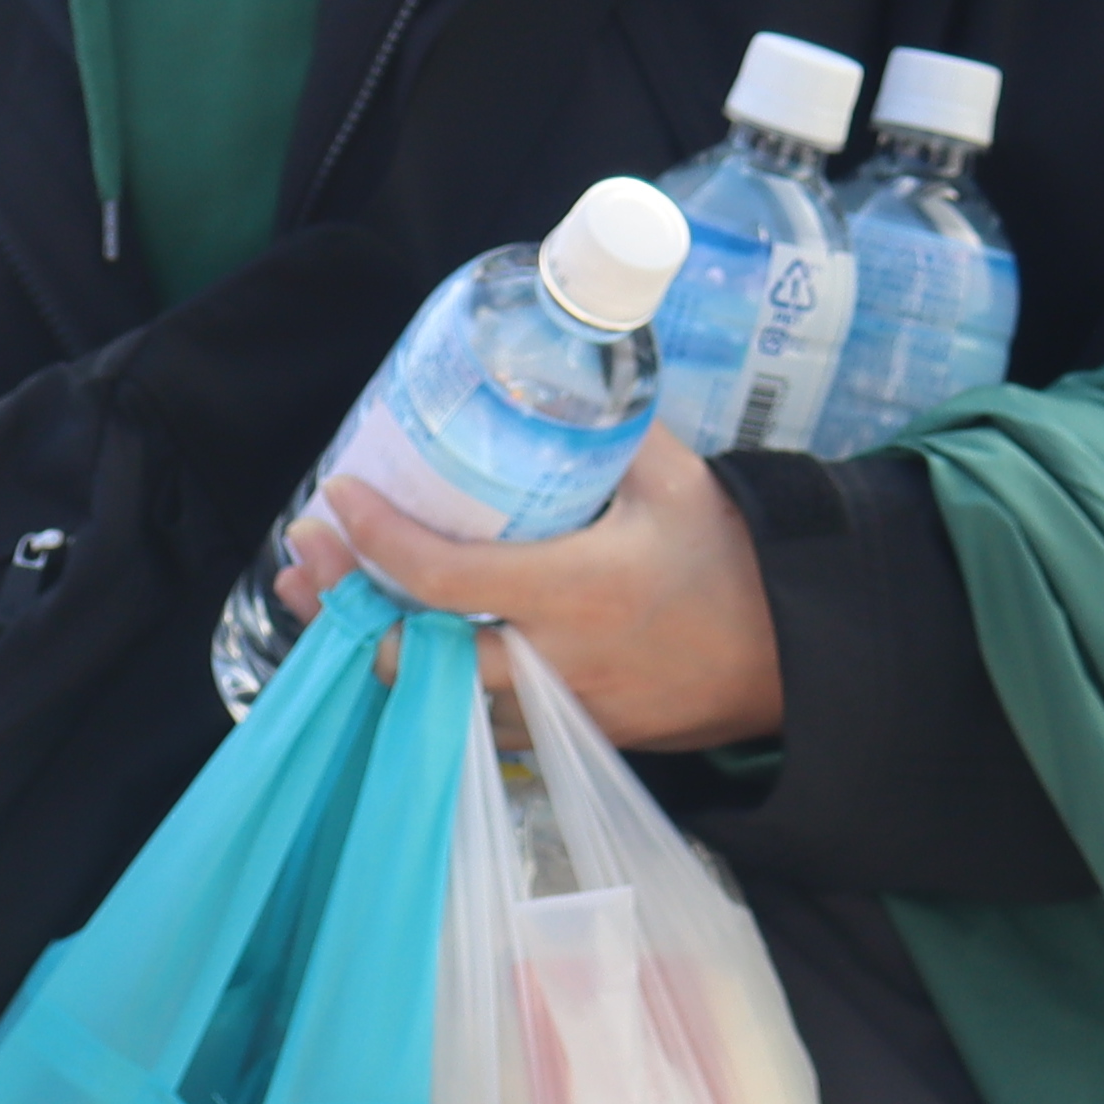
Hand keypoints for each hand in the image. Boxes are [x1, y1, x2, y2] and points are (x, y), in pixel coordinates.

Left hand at [300, 437, 784, 751]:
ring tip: (322, 600)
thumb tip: (557, 367)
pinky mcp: (565, 736)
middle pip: (413, 656)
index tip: (336, 496)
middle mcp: (553, 662)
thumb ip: (609, 427)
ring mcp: (556, 710)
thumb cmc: (737, 561)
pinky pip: (472, 718)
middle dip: (344, 608)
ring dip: (371, 649)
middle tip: (304, 557)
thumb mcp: (678, 479)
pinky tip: (392, 644)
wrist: (799, 657)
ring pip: (433, 698)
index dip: (377, 540)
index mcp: (576, 591)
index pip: (445, 576)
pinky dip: (421, 682)